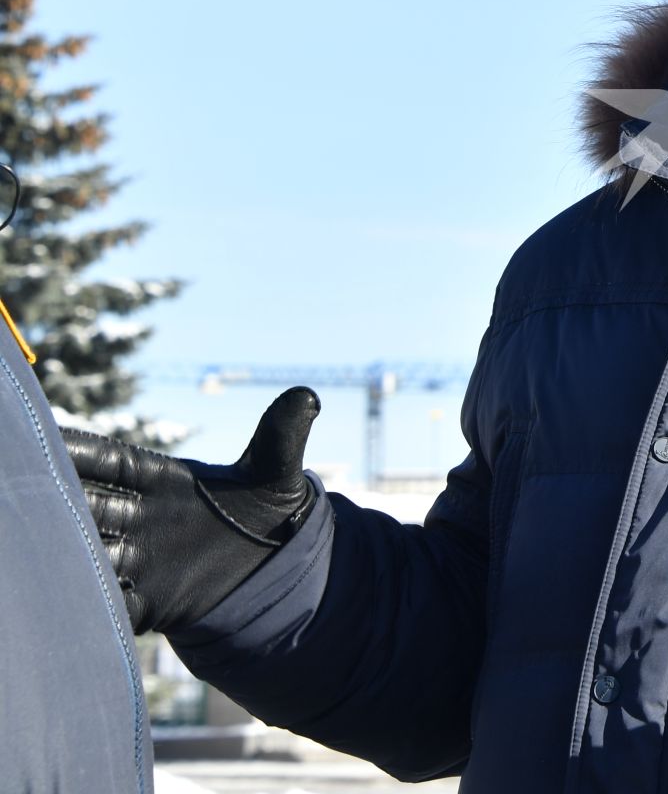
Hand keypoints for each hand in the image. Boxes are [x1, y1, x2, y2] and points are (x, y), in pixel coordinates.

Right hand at [60, 387, 321, 633]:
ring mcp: (141, 561)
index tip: (50, 441)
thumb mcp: (279, 475)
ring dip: (65, 549)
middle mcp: (142, 519)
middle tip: (29, 494)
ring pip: (89, 551)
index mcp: (164, 481)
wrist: (275, 572)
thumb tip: (309, 394)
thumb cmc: (269, 513)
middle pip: (86, 506)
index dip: (80, 454)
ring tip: (39, 545)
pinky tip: (75, 599)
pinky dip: (92, 600)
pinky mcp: (149, 603)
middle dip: (58, 500)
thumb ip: (282, 436)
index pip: (112, 463)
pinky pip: (112, 600)